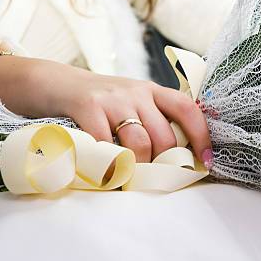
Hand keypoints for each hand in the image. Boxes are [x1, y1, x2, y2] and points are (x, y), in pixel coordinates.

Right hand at [42, 67, 212, 163]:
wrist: (54, 83)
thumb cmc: (98, 101)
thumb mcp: (130, 101)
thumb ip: (151, 119)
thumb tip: (176, 156)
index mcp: (152, 91)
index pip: (187, 110)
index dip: (201, 136)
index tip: (205, 162)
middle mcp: (137, 92)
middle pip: (164, 137)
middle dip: (162, 164)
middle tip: (153, 178)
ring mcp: (112, 99)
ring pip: (140, 144)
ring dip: (137, 168)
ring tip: (129, 177)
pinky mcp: (88, 107)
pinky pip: (106, 145)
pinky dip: (108, 165)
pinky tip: (105, 173)